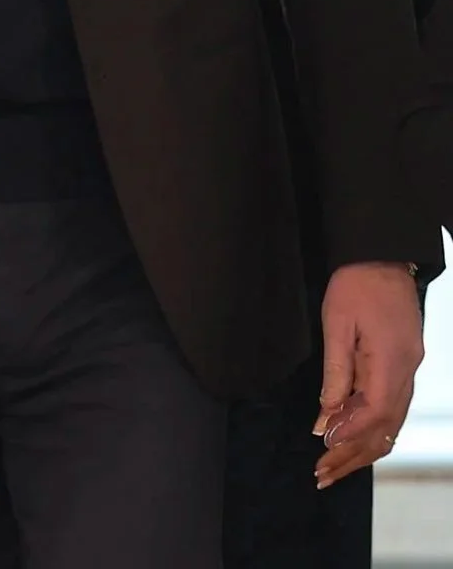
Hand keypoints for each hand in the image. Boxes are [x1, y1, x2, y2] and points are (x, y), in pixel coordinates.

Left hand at [314, 262, 421, 488]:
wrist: (384, 258)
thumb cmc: (357, 283)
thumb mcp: (337, 322)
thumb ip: (335, 371)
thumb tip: (326, 414)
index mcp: (392, 362)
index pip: (374, 413)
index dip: (349, 434)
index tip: (322, 447)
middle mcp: (407, 373)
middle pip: (385, 428)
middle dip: (353, 454)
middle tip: (322, 473)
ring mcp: (410, 371)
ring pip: (391, 423)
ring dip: (362, 447)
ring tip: (333, 466)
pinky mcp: (404, 366)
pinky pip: (391, 407)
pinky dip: (372, 427)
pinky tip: (351, 437)